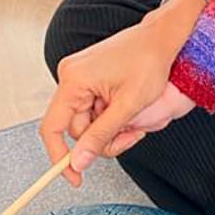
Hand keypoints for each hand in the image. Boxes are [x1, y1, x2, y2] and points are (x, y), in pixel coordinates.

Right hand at [38, 0, 203, 183]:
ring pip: (87, 121)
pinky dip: (110, 117)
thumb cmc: (149, 62)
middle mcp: (70, 76)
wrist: (161, 37)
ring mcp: (78, 76)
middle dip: (101, 139)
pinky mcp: (88, 78)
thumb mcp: (128, 106)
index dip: (60, 157)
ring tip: (135, 121)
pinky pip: (93, 109)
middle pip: (75, 127)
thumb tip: (77, 163)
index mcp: (73, 80)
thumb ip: (100, 136)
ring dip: (110, 128)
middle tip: (130, 136)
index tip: (74, 177)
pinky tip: (129, 111)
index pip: (52, 128)